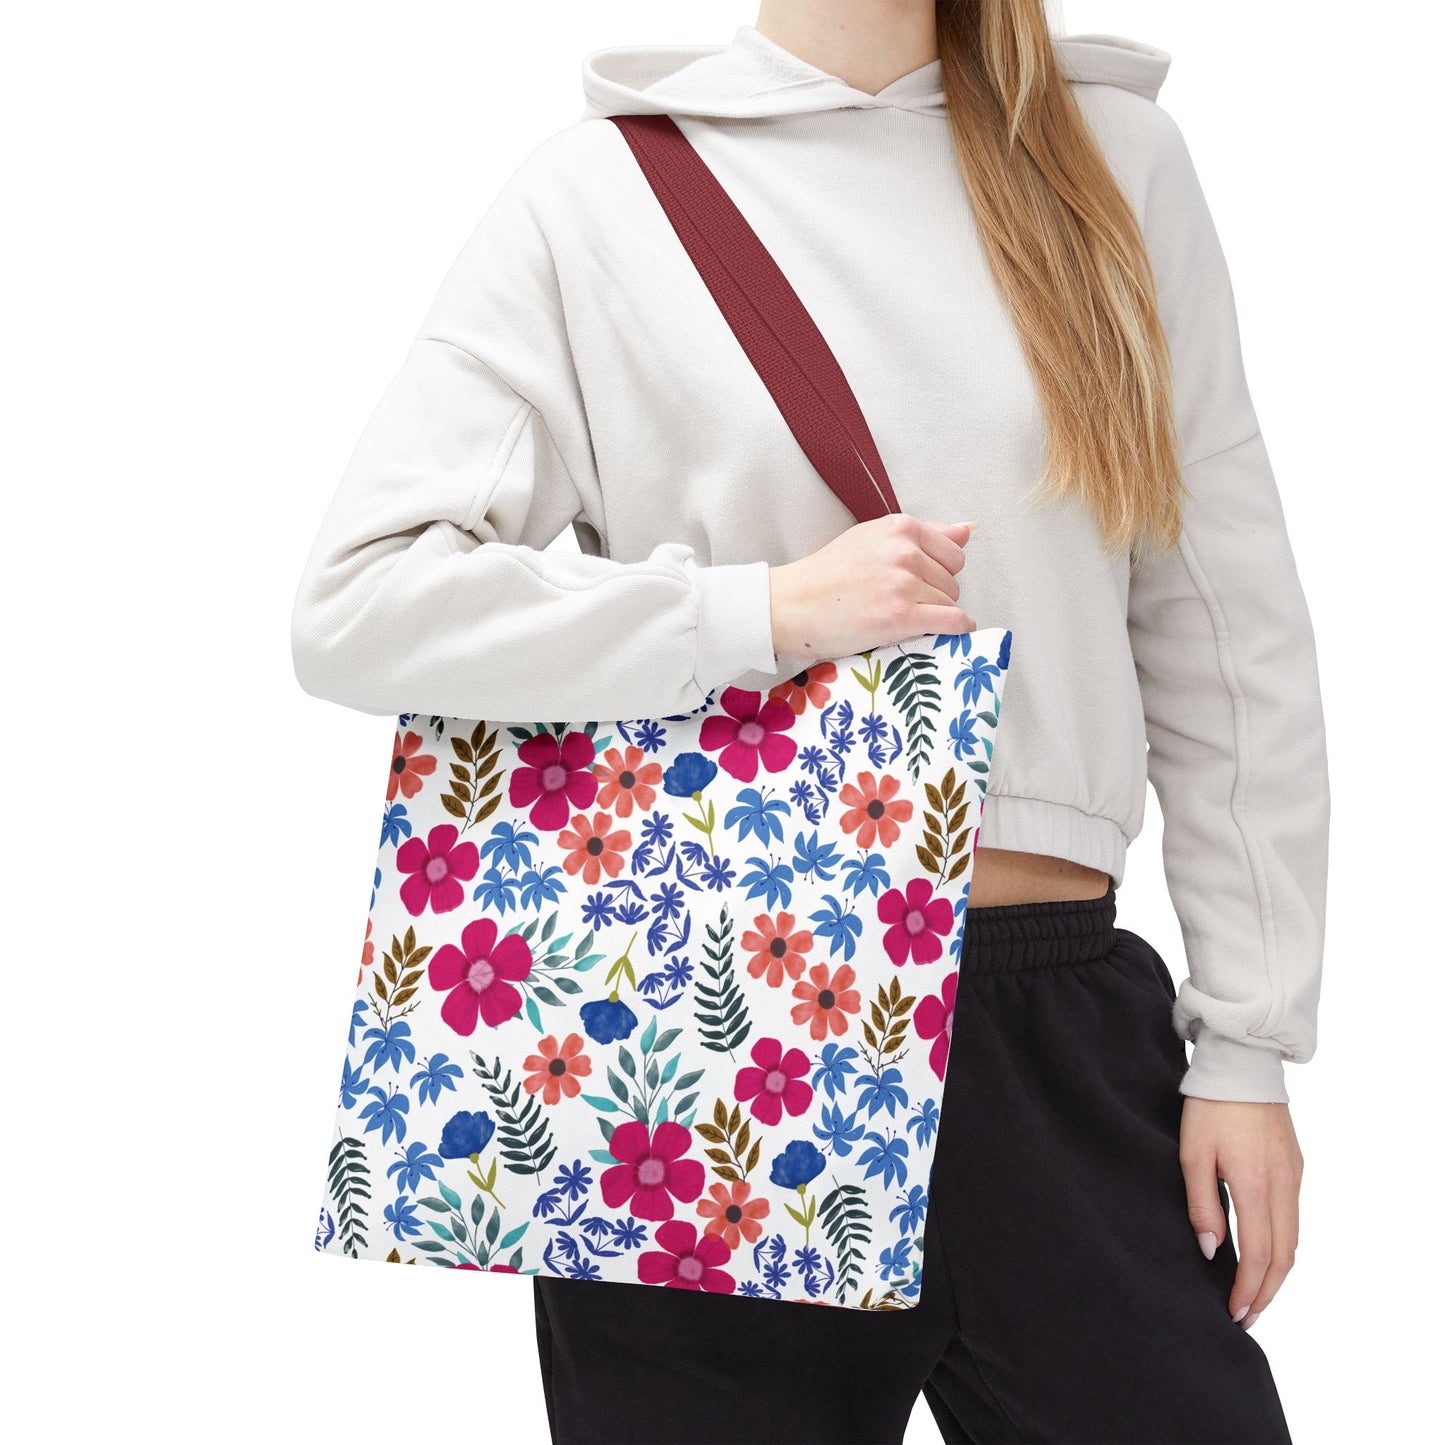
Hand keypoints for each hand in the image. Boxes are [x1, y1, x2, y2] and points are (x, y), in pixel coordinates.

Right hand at [769, 515, 975, 661]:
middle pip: (952, 580)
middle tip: (904, 605)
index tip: (919, 585)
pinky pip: (951, 621)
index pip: (952, 552)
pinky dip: (956, 629)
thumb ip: (922, 535)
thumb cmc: (825, 576)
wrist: (790, 605)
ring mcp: (903, 583)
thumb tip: (967, 530)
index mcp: (899, 527)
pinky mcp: (900, 615)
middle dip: (936, 595)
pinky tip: (950, 633)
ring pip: (949, 603)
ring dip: (935, 615)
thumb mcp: (871, 540)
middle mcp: (905, 551)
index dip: (939, 573)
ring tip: (903, 619)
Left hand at [1179, 1097, 1303, 1329]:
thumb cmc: (1209, 1107)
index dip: (1249, 1289)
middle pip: (1285, 1257)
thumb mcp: (1192, 1153)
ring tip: (1254, 1295)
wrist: (1242, 1066)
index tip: (1234, 1313)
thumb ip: (1202, 1204)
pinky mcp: (1296, 1167)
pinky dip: (1282, 1247)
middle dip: (1267, 1293)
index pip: (1260, 1255)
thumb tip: (1213, 1252)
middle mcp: (1283, 1185)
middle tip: (1245, 1317)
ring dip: (1277, 1274)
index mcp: (1256, 1184)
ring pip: (1294, 1241)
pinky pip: (1294, 1219)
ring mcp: (1294, 1176)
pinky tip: (1265, 1255)